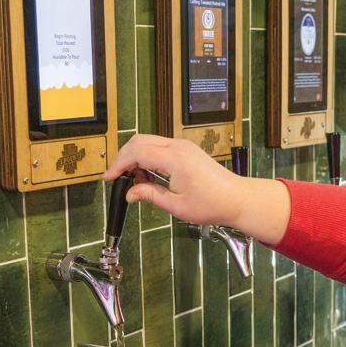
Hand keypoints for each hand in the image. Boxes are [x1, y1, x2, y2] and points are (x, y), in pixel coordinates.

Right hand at [105, 134, 244, 224]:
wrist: (236, 199)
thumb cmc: (213, 203)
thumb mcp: (176, 205)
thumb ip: (149, 196)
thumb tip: (130, 194)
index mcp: (175, 158)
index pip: (137, 152)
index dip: (119, 164)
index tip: (109, 177)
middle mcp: (178, 147)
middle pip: (139, 141)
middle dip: (124, 159)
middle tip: (119, 179)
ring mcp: (183, 146)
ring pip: (148, 142)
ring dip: (137, 159)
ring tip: (139, 183)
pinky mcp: (186, 150)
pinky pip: (160, 147)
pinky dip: (148, 158)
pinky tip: (150, 177)